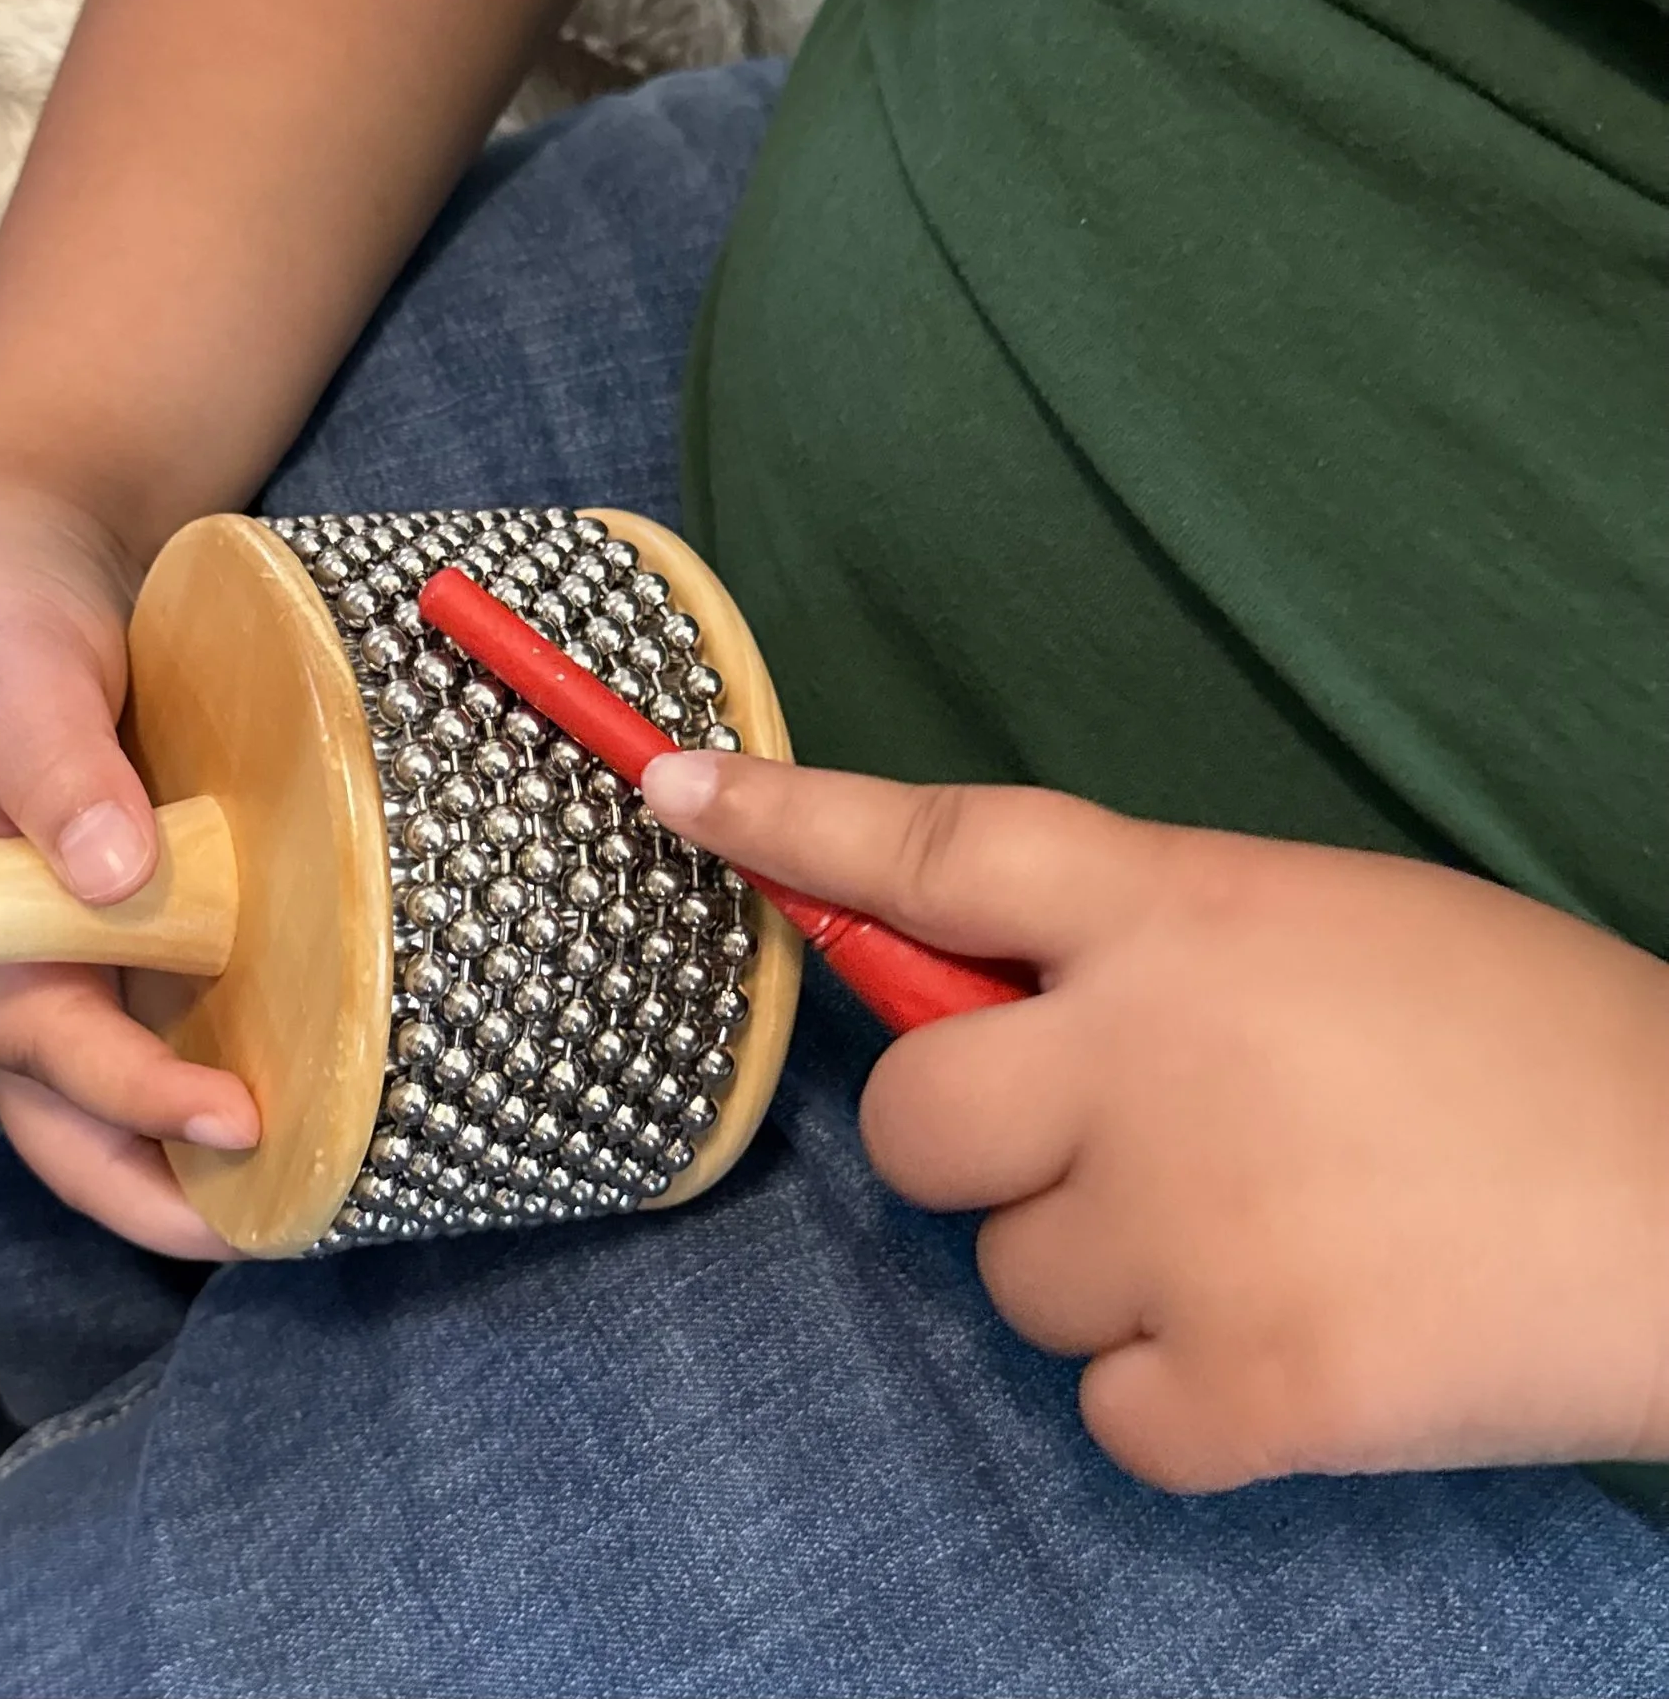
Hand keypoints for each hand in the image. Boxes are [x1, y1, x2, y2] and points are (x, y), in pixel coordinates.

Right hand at [0, 457, 255, 1258]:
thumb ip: (53, 765)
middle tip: (269, 1230)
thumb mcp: (11, 671)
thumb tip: (111, 875)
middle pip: (69, 1118)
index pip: (39, 1047)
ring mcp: (83, 953)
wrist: (34, 548)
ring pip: (126, 1091)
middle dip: (154, 1187)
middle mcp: (19, 963)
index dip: (129, 1096)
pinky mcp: (147, 924)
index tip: (230, 1120)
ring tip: (304, 1198)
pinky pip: (183, 1019)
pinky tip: (315, 1091)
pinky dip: (233, 1069)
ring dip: (195, 1158)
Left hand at [642, 751, 1668, 1490]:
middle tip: (1121, 1154)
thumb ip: (1154, 950)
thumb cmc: (1534, 1053)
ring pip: (1009, 1280)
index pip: (940, 846)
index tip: (671, 794)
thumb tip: (998, 1000)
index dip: (792, 822)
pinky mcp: (1239, 1387)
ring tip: (1277, 1245)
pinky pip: (1101, 1410)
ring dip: (1105, 1277)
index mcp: (1185, 913)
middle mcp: (1148, 1056)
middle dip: (984, 1150)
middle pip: (918, 1123)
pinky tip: (1305, 1343)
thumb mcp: (1336, 931)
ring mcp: (1182, 1227)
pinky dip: (1181, 1399)